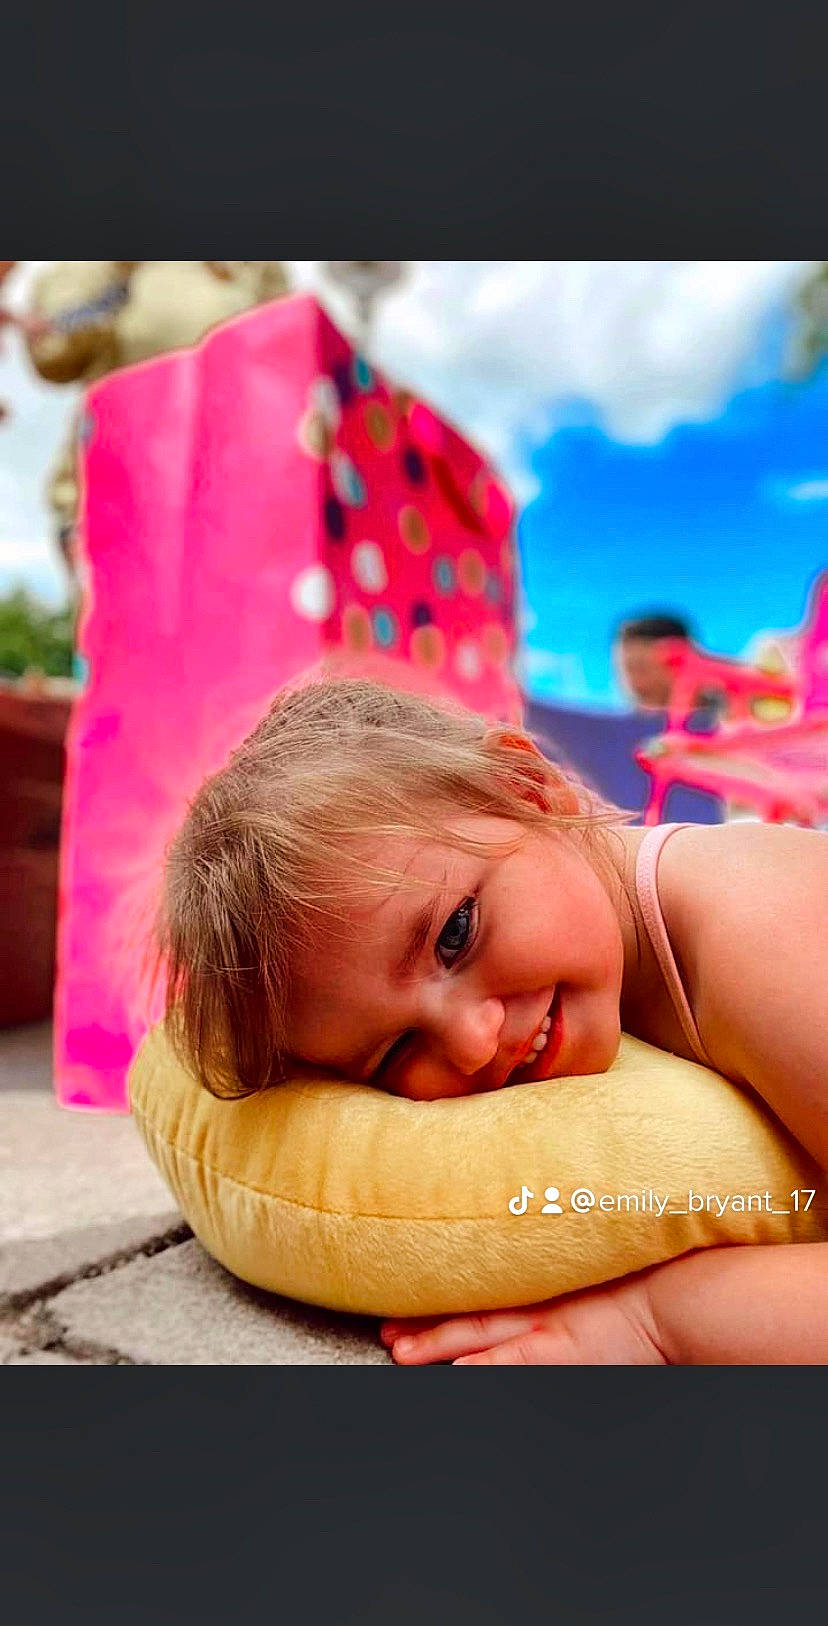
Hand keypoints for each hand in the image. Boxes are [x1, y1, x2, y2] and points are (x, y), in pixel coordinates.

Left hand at [380, 1273, 667, 1364]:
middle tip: (385, 1325)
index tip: (406, 1290)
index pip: (481, 1283)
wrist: (678, 1293)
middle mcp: (536, 1297)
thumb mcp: (593, 1260)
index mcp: (540, 1275)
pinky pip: (514, 1358)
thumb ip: (560, 1256)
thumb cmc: (645, 1272)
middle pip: (470, 1307)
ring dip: (436, 1342)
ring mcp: (547, 1324)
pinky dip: (483, 1364)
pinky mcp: (563, 1349)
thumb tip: (533, 1242)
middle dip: (425, 1320)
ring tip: (398, 1350)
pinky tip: (455, 1368)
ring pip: (479, 1332)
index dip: (442, 1291)